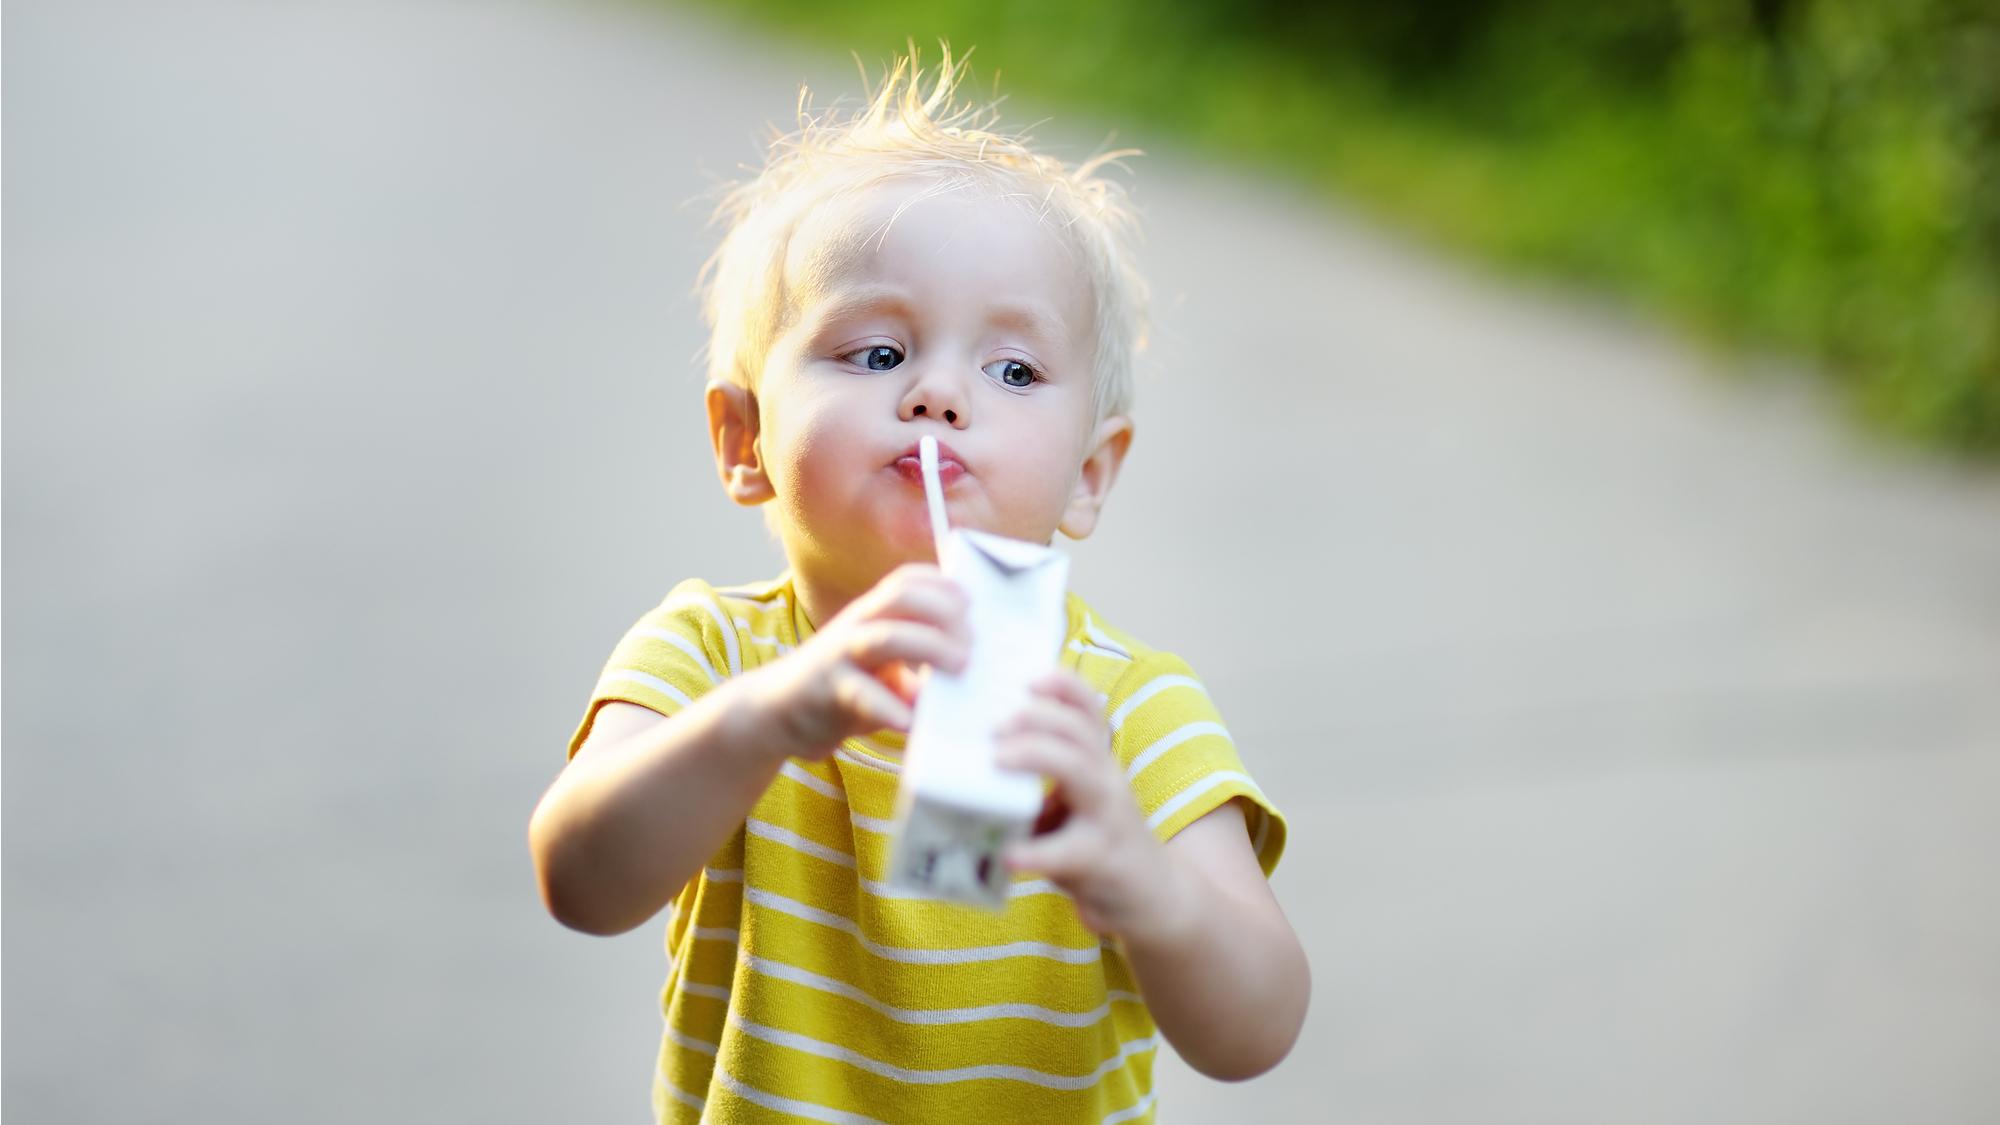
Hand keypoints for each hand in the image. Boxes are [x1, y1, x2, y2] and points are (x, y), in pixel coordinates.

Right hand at [754, 564, 968, 758]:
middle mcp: (855, 625)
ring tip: (962, 667)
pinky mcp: (828, 692)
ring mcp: (839, 656)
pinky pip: (862, 694)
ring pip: (885, 637)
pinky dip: (890, 707)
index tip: (974, 602)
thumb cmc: (841, 688)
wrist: (773, 713)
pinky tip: (912, 721)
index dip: (942, 584)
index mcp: (870, 614)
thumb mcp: (882, 666)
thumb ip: (917, 662)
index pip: (906, 581)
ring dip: (929, 647)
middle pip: (901, 598)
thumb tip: (971, 668)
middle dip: (943, 612)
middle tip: (973, 645)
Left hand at [997, 671, 1191, 939]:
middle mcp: (1106, 780)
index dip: (1063, 686)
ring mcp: (1107, 818)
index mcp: (1098, 762)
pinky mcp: (1101, 860)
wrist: (1156, 900)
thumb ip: (1040, 783)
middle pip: (1078, 729)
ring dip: (1035, 756)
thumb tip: (970, 762)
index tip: (1029, 678)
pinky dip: (1034, 851)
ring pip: (1079, 770)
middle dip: (1035, 717)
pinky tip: (1008, 853)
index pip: (1087, 709)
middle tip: (993, 725)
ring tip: (996, 760)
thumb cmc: (1101, 845)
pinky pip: (1066, 851)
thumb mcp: (1075, 804)